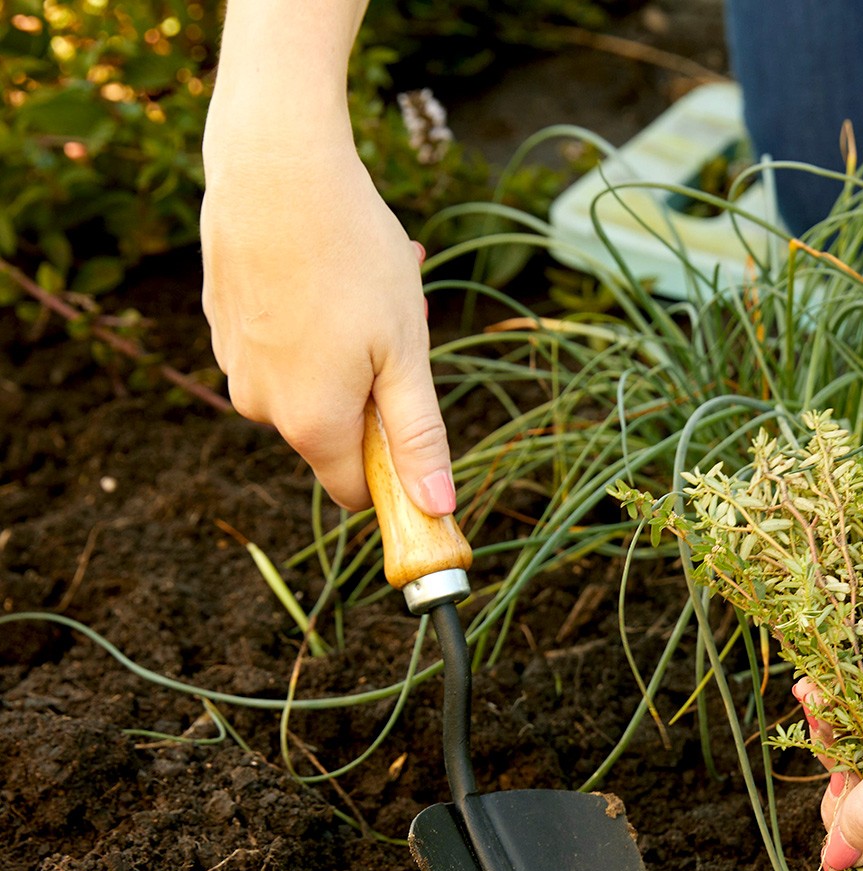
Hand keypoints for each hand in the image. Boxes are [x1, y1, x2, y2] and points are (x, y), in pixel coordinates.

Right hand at [200, 141, 452, 513]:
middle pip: (337, 429)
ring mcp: (234, 363)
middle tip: (396, 322)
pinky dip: (312, 320)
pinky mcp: (221, 321)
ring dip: (348, 349)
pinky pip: (282, 343)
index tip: (414, 418)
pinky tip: (325, 267)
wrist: (275, 166)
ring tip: (364, 285)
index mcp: (310, 426)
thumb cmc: (353, 259)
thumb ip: (418, 438)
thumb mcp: (404, 355)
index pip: (355, 491)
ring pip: (311, 380)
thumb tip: (436, 508)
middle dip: (374, 389)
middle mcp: (260, 407)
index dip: (392, 470)